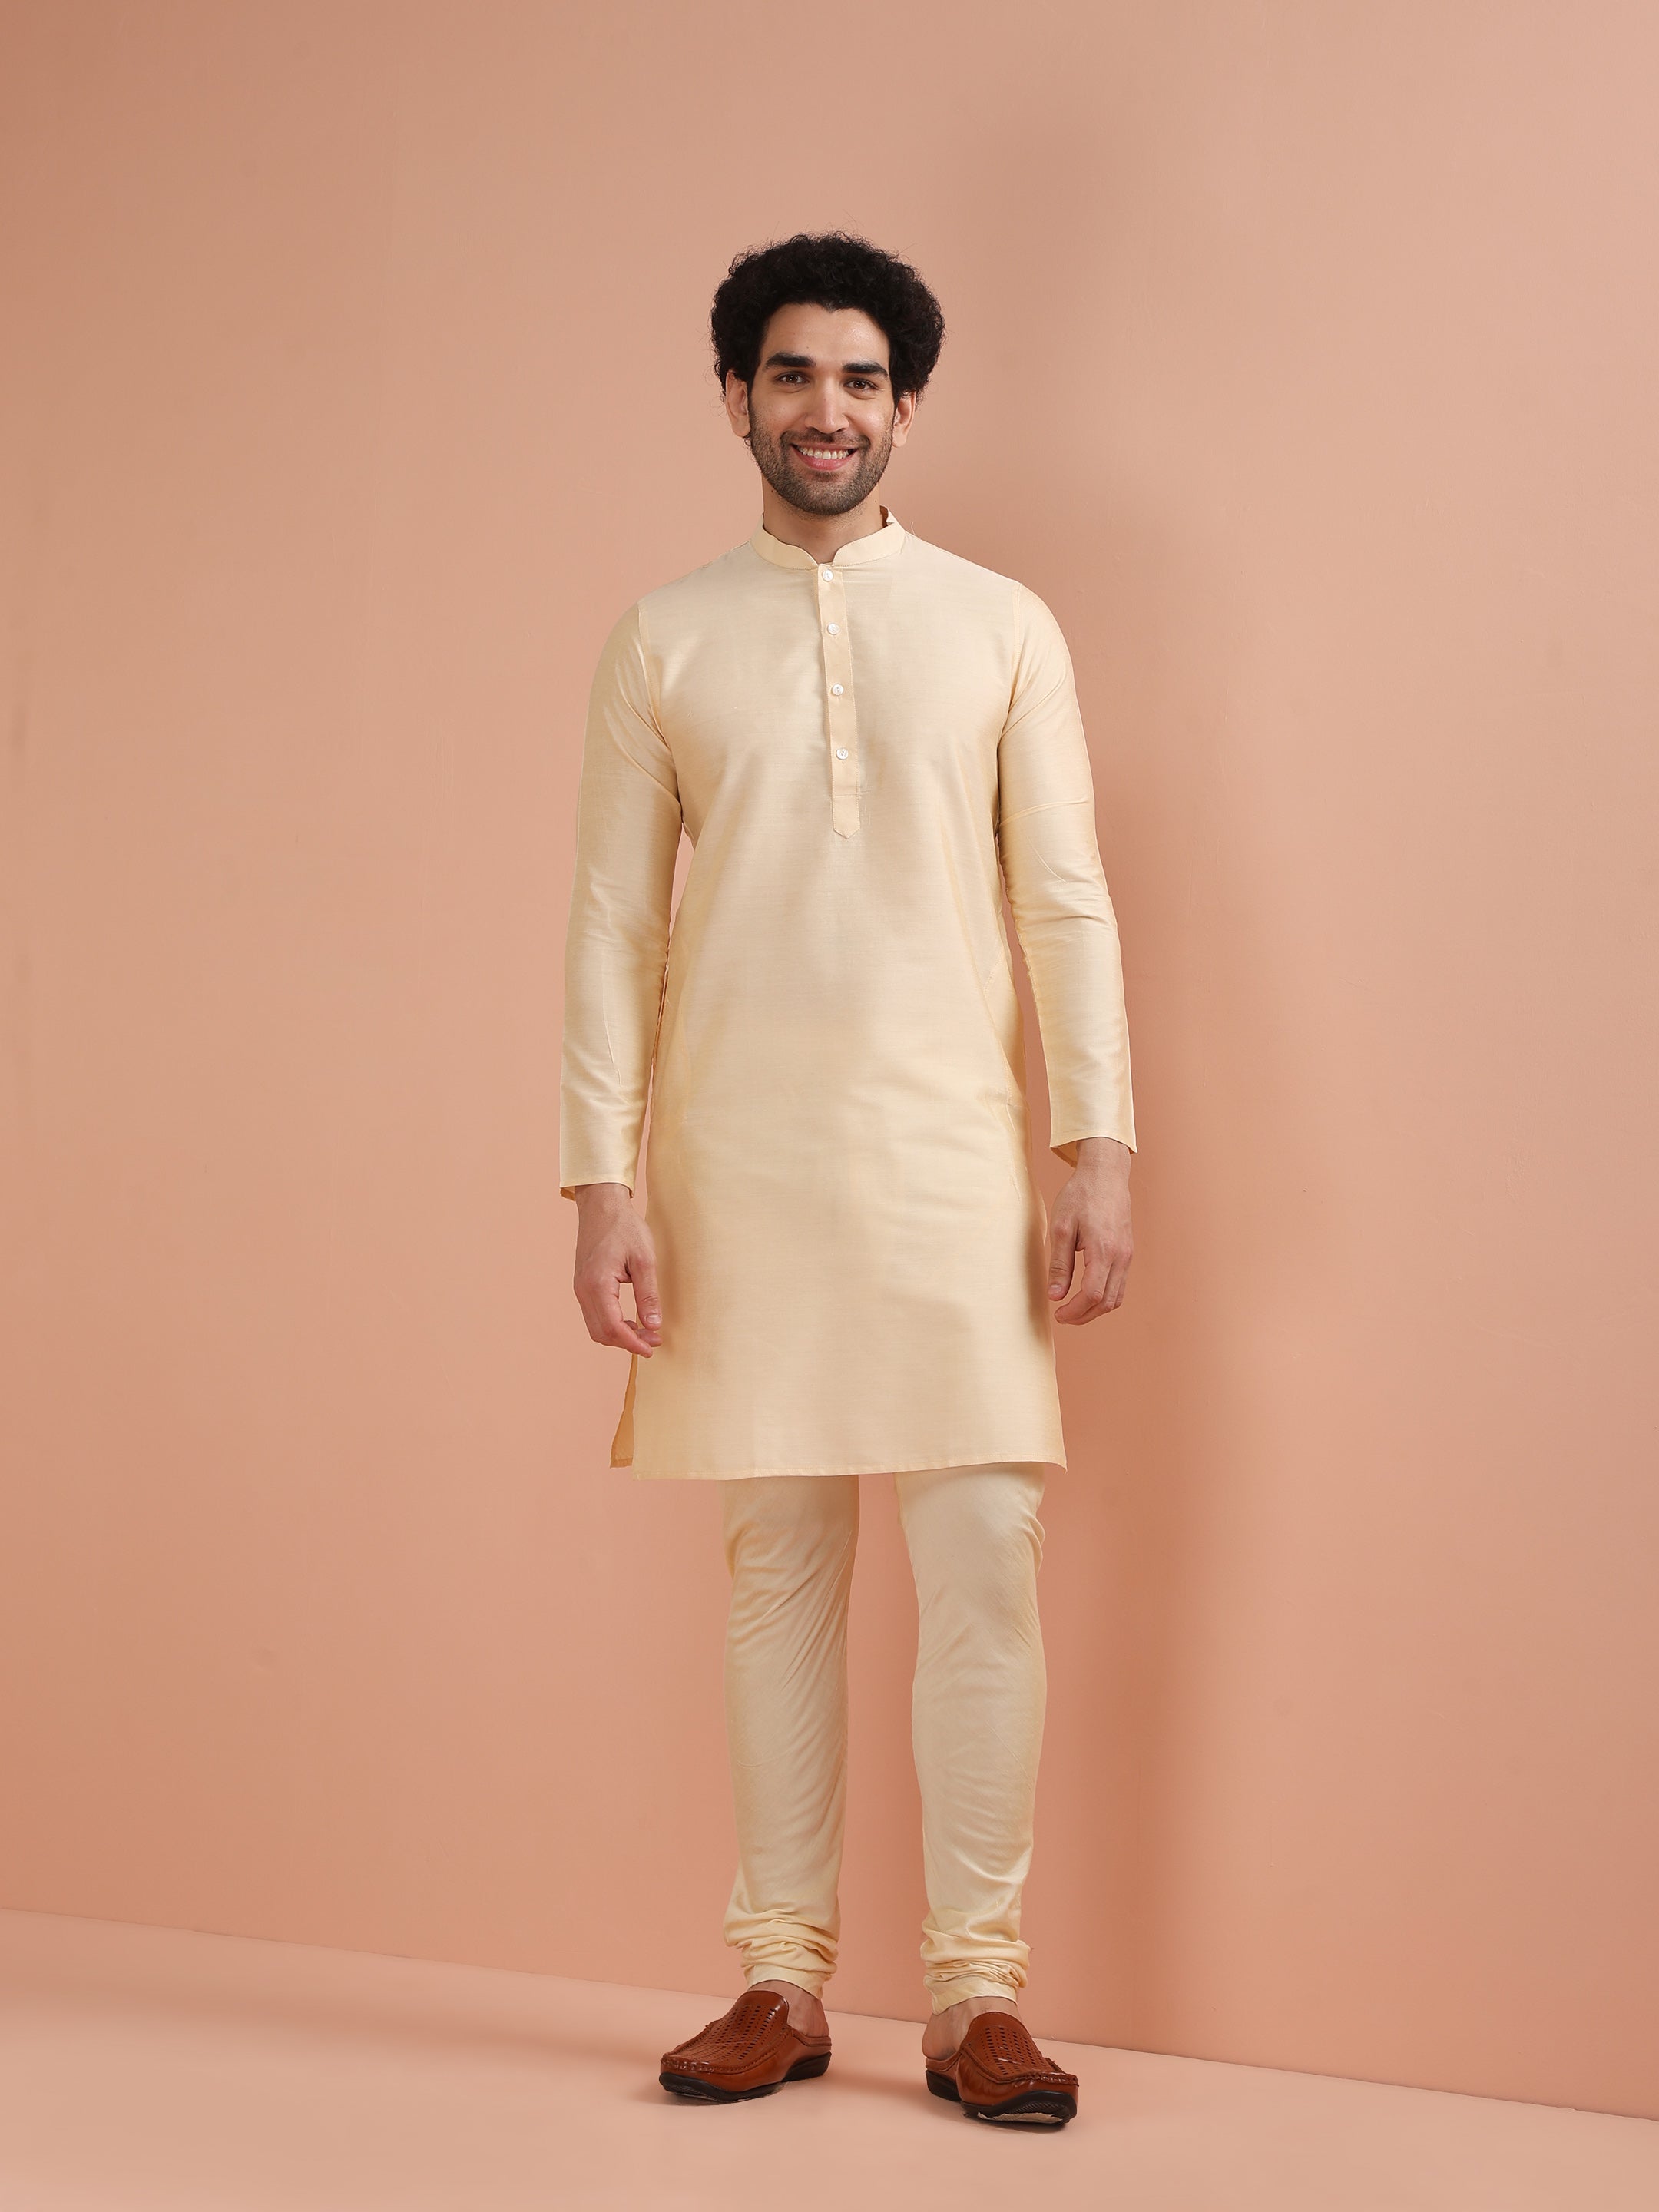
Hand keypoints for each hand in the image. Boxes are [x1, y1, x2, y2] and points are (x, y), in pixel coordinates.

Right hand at [572, 1183, 662, 1356]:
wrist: (601, 1206)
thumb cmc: (624, 1227)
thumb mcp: (644, 1259)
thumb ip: (648, 1294)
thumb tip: (653, 1325)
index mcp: (598, 1284)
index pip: (613, 1328)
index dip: (633, 1343)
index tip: (652, 1348)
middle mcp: (583, 1290)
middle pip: (601, 1333)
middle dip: (627, 1342)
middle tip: (653, 1339)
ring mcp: (580, 1288)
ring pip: (595, 1327)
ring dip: (619, 1336)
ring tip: (644, 1332)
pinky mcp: (582, 1285)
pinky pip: (593, 1315)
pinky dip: (611, 1324)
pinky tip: (629, 1320)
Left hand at [1047, 1137, 1132, 1323]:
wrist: (1105, 1174)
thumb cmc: (1080, 1196)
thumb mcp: (1061, 1228)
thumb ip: (1059, 1264)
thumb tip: (1055, 1296)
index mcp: (1104, 1251)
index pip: (1092, 1295)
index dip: (1074, 1311)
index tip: (1057, 1314)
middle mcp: (1121, 1256)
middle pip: (1107, 1302)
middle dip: (1084, 1315)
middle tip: (1062, 1316)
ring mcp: (1127, 1255)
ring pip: (1117, 1297)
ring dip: (1096, 1309)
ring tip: (1073, 1308)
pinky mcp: (1128, 1252)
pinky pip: (1120, 1284)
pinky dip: (1105, 1296)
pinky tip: (1087, 1292)